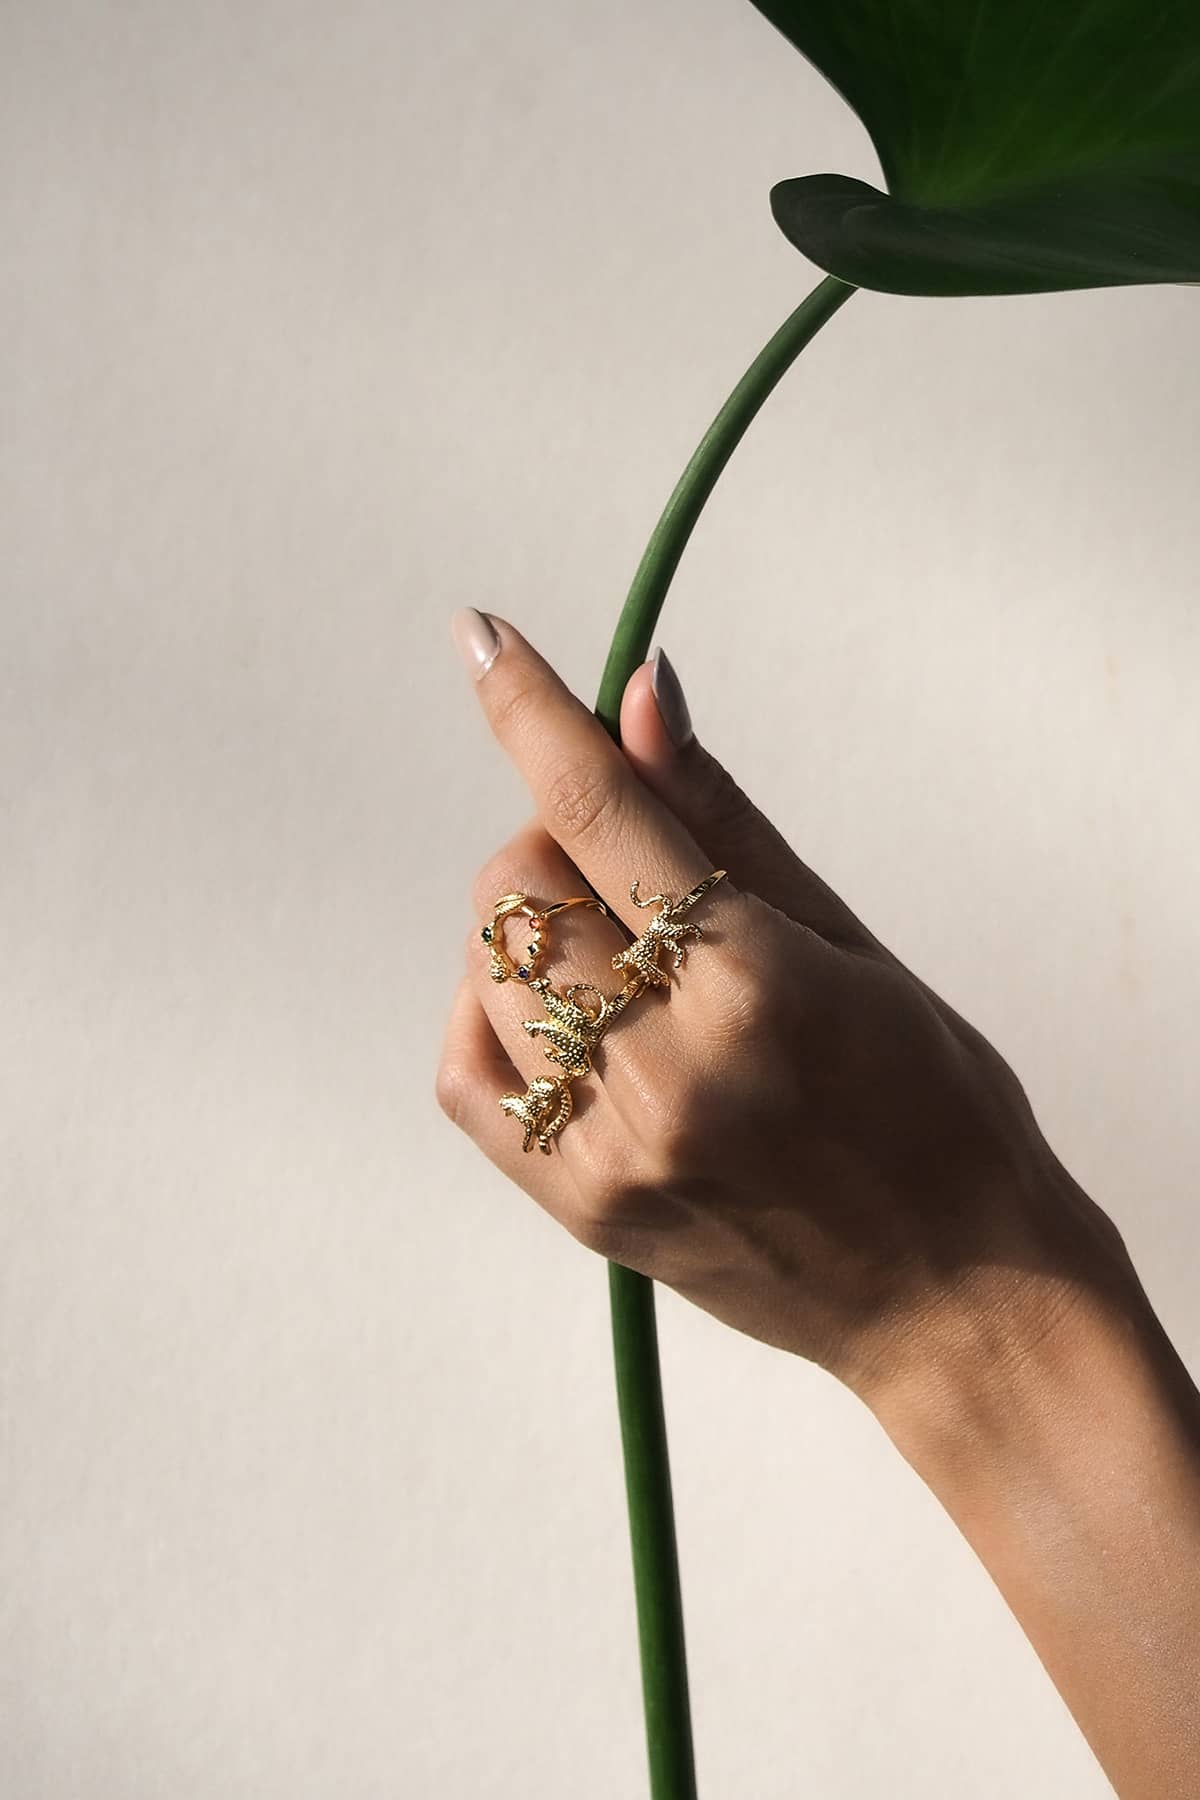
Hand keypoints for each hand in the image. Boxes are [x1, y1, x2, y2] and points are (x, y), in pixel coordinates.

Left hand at [438, 610, 1134, 1418]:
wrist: (961, 1296)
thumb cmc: (937, 1104)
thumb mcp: (851, 943)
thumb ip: (727, 822)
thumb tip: (638, 695)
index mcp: (753, 979)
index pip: (598, 806)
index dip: (529, 705)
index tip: (481, 635)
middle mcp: (670, 1064)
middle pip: (517, 885)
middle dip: (554, 842)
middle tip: (630, 869)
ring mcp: (617, 1147)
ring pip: (487, 969)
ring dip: (532, 931)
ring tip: (622, 960)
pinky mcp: (586, 1209)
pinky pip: (469, 1080)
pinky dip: (495, 1017)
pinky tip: (564, 1017)